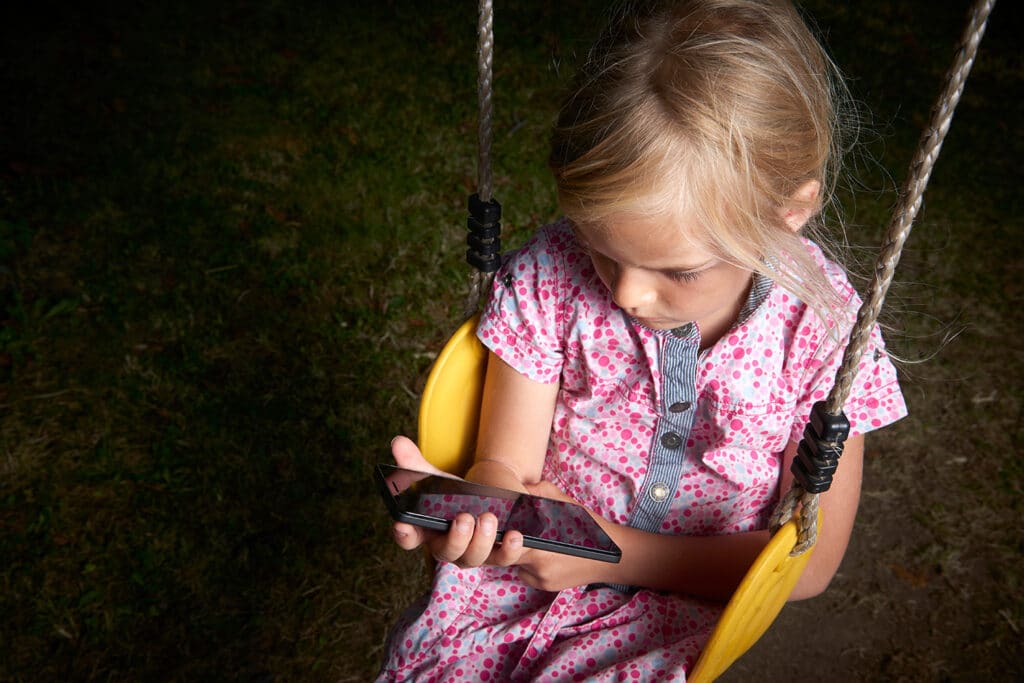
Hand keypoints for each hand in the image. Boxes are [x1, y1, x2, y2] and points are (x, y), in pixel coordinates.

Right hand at [388, 436, 529, 567]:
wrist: (491, 499)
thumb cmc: (456, 495)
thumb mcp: (438, 479)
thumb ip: (415, 465)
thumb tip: (397, 442)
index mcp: (427, 530)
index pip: (409, 537)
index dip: (404, 534)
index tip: (403, 524)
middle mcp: (448, 547)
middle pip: (446, 552)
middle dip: (455, 538)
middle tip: (464, 518)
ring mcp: (473, 554)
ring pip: (473, 558)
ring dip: (481, 541)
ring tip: (489, 519)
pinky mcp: (498, 554)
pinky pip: (503, 557)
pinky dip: (509, 548)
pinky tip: (515, 534)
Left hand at [511, 479, 617, 590]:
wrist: (612, 558)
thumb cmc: (588, 527)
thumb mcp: (565, 503)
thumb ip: (539, 492)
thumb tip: (517, 489)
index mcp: (540, 543)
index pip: (506, 540)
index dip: (501, 531)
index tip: (500, 522)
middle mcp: (538, 564)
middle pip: (507, 554)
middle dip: (507, 541)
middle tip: (512, 529)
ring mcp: (542, 578)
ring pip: (516, 564)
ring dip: (519, 552)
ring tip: (531, 539)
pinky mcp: (546, 586)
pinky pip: (527, 574)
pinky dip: (529, 564)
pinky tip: (541, 553)